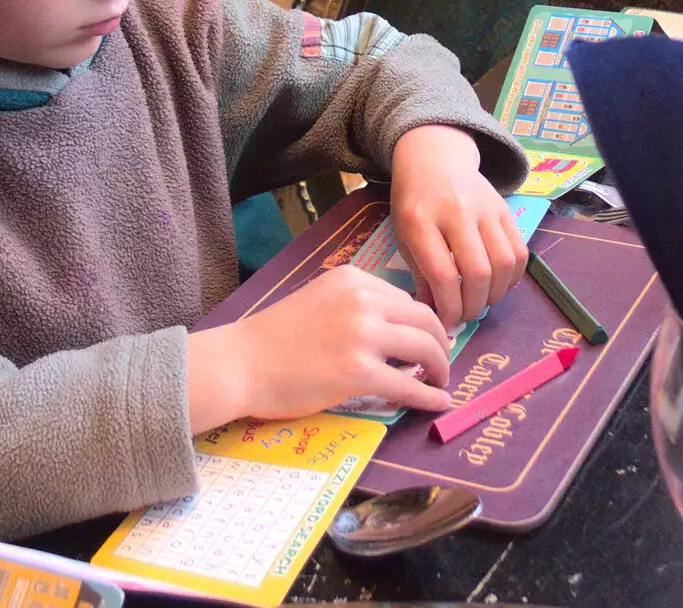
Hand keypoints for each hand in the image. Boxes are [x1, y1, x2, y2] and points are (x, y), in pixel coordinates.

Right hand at [185, 265, 451, 430]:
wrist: (240, 363)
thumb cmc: (273, 339)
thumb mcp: (320, 301)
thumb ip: (357, 307)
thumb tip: (398, 333)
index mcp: (353, 279)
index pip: (405, 298)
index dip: (422, 322)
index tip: (430, 338)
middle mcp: (363, 300)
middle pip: (424, 319)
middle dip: (440, 342)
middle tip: (442, 362)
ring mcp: (363, 335)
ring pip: (425, 348)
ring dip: (440, 367)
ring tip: (440, 380)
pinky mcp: (360, 372)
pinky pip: (410, 385)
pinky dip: (430, 396)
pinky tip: (439, 403)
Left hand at [389, 123, 528, 330]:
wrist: (434, 158)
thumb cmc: (414, 202)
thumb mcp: (403, 234)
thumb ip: (420, 274)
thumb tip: (437, 314)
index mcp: (420, 220)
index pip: (442, 274)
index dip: (449, 307)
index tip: (447, 323)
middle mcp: (455, 211)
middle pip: (477, 271)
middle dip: (473, 305)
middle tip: (465, 316)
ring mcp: (484, 208)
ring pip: (503, 263)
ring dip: (495, 294)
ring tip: (481, 301)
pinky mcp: (505, 209)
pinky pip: (519, 251)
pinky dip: (512, 276)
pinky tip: (498, 284)